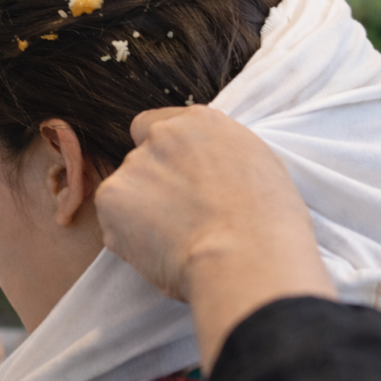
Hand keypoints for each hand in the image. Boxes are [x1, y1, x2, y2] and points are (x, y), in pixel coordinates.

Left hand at [95, 106, 334, 368]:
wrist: (247, 257)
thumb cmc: (268, 225)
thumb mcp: (258, 168)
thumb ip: (218, 159)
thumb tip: (203, 176)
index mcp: (201, 123)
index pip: (158, 126)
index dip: (165, 157)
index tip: (178, 183)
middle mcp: (162, 135)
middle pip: (142, 159)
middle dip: (153, 187)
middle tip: (181, 221)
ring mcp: (134, 165)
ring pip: (126, 191)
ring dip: (139, 213)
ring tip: (175, 241)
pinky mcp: (112, 197)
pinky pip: (113, 220)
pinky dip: (127, 237)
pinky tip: (160, 251)